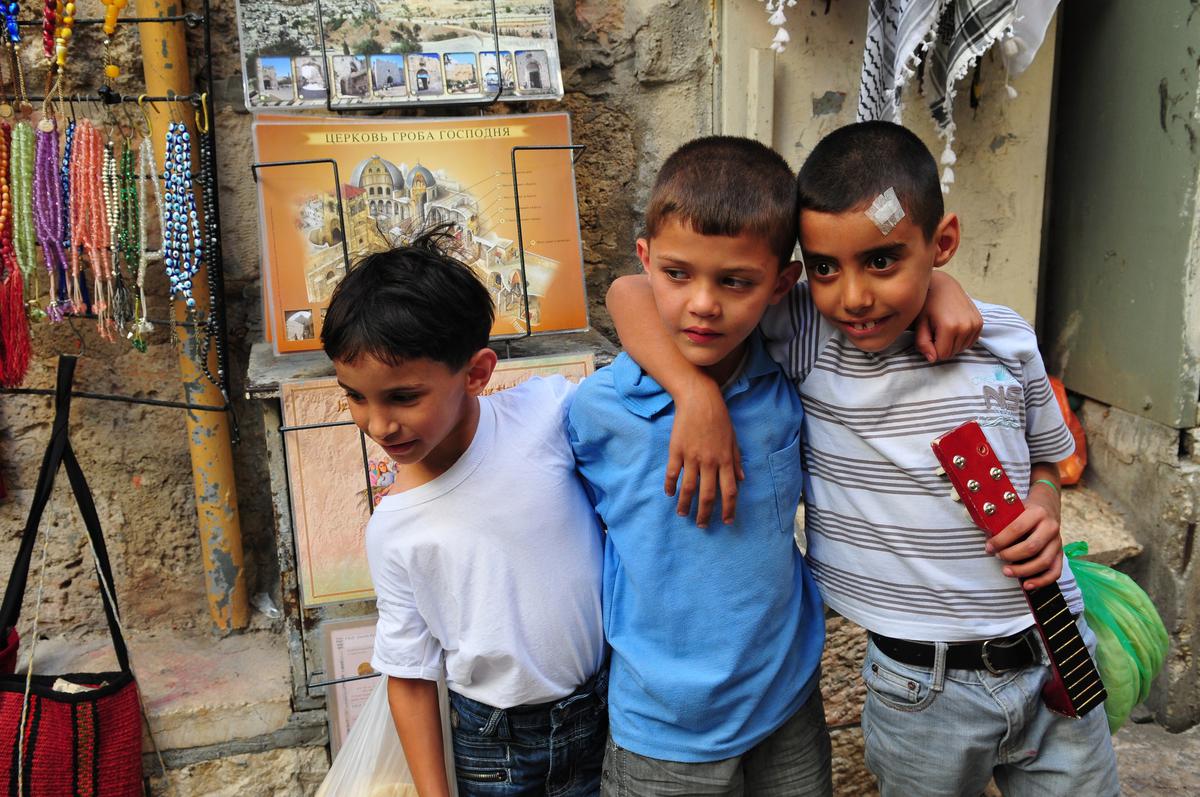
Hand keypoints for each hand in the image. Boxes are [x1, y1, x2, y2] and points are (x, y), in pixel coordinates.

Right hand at [668, 378, 743, 527]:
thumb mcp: (734, 439)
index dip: (728, 509)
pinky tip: (670, 494)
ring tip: (683, 514)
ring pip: (688, 488)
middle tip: (702, 525)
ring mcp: (692, 457)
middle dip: (705, 514)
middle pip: (708, 495)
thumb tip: (741, 479)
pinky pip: (672, 473)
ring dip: (685, 505)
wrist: (699, 400)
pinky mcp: (676, 451)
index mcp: (725, 460)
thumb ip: (737, 460)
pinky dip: (670, 486)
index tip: (726, 521)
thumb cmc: (719, 418)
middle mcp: (709, 462)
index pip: (729, 491)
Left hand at [914, 272, 981, 360]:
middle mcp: (966, 326)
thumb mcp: (920, 323)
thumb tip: (932, 360)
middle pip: (953, 353)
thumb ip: (923, 344)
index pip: (942, 355)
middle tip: (936, 330)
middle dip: (942, 346)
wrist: (943, 286)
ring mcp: (975, 324)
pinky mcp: (980, 323)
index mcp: (950, 327)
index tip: (929, 337)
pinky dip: (961, 340)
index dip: (933, 350)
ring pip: (961, 349)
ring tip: (944, 327)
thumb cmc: (928, 304)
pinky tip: (954, 327)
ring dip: (952, 344)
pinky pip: (970, 343)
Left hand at [985, 496, 1062, 589]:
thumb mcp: (1014, 509)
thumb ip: (1001, 521)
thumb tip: (986, 537)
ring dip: (1023, 570)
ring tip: (1006, 571)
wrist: (1046, 507)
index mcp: (1037, 512)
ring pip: (1043, 561)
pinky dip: (1041, 581)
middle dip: (1010, 555)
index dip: (1000, 540)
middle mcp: (1050, 527)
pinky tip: (1026, 584)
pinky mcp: (1060, 553)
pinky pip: (1055, 571)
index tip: (988, 547)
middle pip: (1031, 547)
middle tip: (998, 557)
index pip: (1017, 528)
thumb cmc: (1024, 510)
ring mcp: (1057, 541)